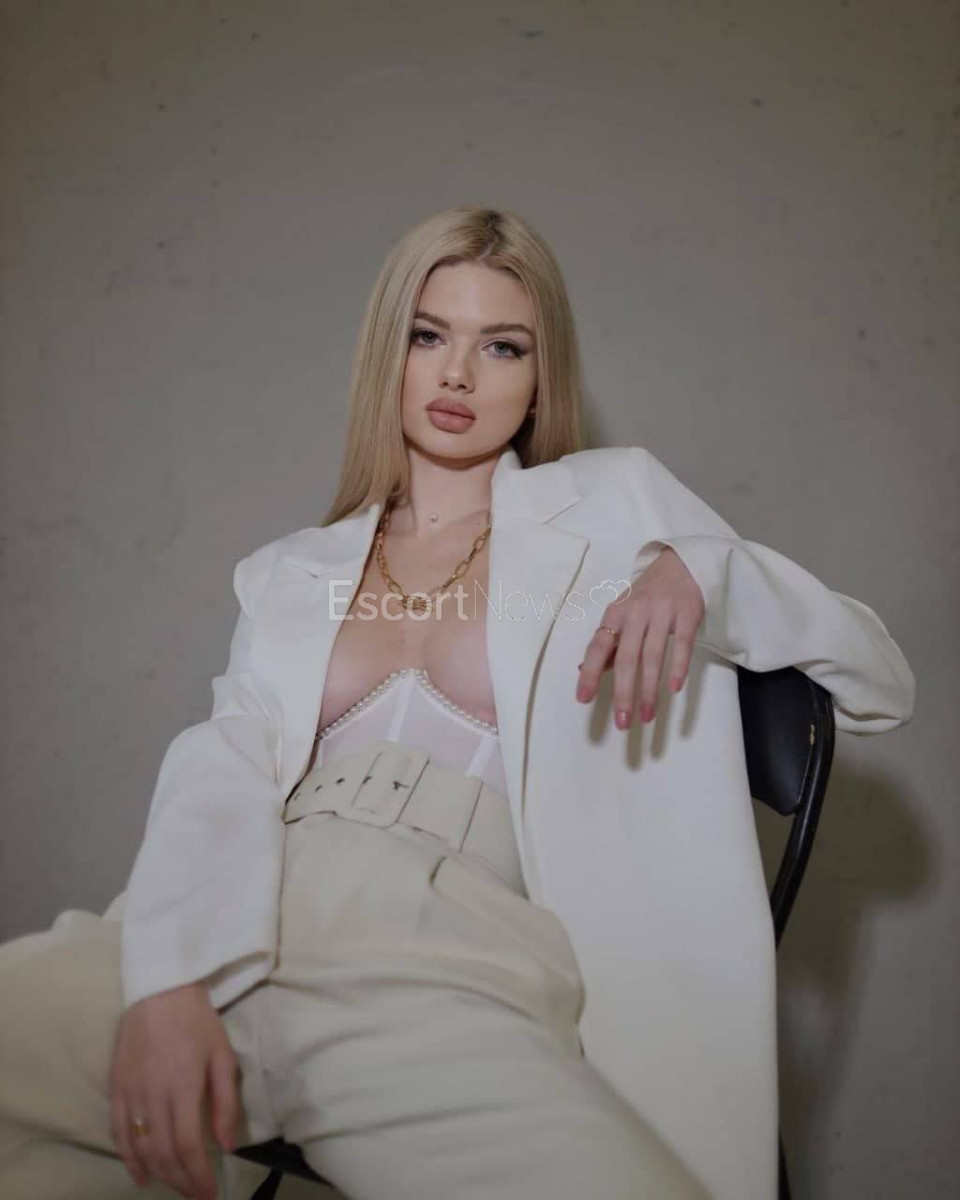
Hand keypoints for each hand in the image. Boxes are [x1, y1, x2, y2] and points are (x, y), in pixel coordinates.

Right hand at [108, 981, 239, 1199]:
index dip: (198, 1175)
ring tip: (174, 1186)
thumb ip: (225, 1101)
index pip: (187, 1145)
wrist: (159, 990)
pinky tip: (140, 1174)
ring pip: (140, 1148)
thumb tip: (227, 1144)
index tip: (209, 1193)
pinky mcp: (116, 1088)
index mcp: (182, 1086)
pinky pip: (119, 1132)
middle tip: (195, 1194)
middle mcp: (153, 1095)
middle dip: (180, 1180)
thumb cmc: (197, 1021)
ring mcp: (130, 1093)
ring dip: (157, 1174)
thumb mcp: (222, 1055)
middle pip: (163, 1153)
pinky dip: (128, 1158)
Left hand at [576, 546, 703, 728]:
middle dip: (624, 692)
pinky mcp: (687, 614)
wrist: (681, 565)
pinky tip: (674, 689)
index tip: (583, 699)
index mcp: (615, 614)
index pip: (598, 647)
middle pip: (627, 658)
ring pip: (653, 655)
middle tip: (623, 723)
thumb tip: (584, 671)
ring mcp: (662, 613)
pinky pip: (682, 644)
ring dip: (649, 689)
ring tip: (647, 716)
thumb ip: (608, 644)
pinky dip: (678, 667)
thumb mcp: (622, 614)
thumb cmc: (646, 597)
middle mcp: (636, 613)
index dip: (590, 673)